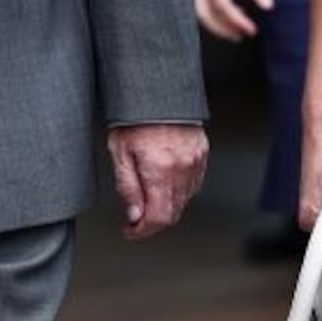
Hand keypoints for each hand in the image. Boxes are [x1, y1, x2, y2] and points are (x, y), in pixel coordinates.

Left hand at [108, 123, 207, 240]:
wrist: (157, 90)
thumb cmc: (135, 115)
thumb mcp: (119, 152)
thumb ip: (128, 187)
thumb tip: (135, 214)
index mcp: (160, 170)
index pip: (158, 218)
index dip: (142, 231)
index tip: (130, 231)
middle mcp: (182, 168)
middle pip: (173, 213)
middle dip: (153, 222)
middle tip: (135, 220)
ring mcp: (195, 161)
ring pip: (185, 200)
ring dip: (166, 207)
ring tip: (148, 201)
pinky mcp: (202, 153)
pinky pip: (194, 183)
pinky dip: (179, 192)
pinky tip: (165, 186)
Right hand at [192, 0, 271, 39]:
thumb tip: (266, 6)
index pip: (220, 1)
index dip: (235, 20)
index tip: (252, 30)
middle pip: (202, 11)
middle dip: (221, 28)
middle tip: (243, 35)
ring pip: (198, 7)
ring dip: (216, 22)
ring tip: (238, 30)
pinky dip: (213, 11)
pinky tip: (230, 14)